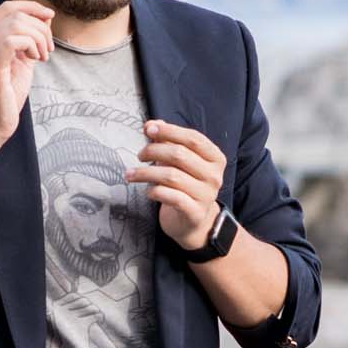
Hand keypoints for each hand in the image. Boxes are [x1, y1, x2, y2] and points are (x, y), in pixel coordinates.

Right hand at [0, 0, 52, 145]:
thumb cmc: (5, 96)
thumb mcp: (21, 62)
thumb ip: (30, 40)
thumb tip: (46, 18)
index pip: (7, 7)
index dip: (31, 7)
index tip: (50, 17)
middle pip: (15, 14)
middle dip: (40, 28)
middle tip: (48, 51)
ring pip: (16, 24)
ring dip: (38, 38)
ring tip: (42, 57)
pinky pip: (12, 40)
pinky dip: (31, 45)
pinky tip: (35, 60)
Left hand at [128, 120, 224, 250]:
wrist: (194, 222)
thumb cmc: (186, 185)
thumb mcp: (180, 161)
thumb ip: (168, 141)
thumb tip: (151, 125)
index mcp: (215, 159)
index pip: (193, 138)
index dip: (169, 131)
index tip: (149, 129)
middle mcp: (214, 176)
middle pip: (180, 155)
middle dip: (154, 150)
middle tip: (140, 155)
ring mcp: (206, 195)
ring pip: (171, 176)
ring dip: (146, 172)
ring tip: (132, 174)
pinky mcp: (194, 213)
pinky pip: (171, 197)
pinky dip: (155, 191)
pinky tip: (148, 191)